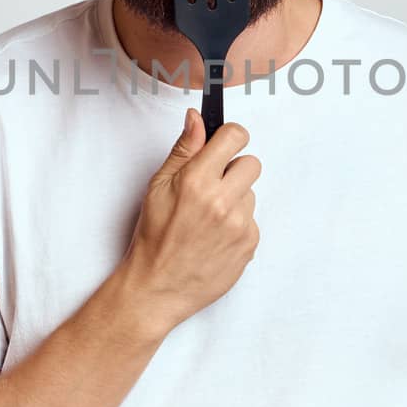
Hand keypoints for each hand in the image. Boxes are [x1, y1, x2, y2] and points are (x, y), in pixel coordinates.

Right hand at [116, 107, 261, 335]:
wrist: (158, 287)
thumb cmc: (153, 237)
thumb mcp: (158, 186)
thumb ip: (183, 150)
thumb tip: (196, 119)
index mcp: (197, 180)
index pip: (234, 137)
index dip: (230, 138)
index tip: (224, 145)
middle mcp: (222, 201)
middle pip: (251, 164)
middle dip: (233, 171)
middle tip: (211, 188)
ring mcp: (239, 225)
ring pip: (251, 194)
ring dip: (235, 200)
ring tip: (208, 219)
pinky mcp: (249, 245)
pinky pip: (252, 221)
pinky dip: (238, 225)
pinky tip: (215, 237)